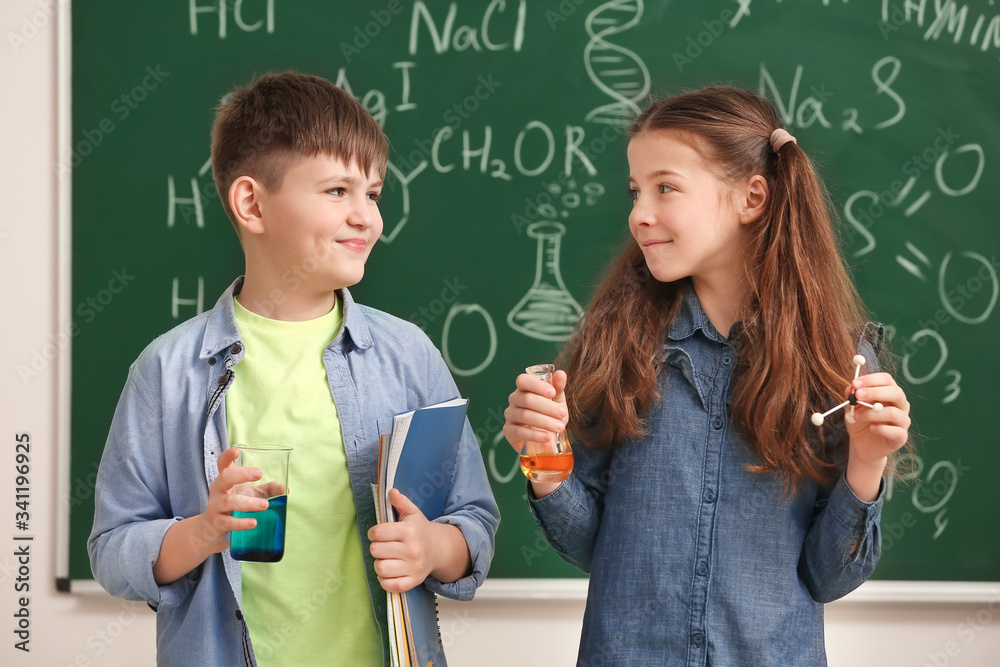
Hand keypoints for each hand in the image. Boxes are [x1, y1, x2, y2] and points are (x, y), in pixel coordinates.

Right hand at [193, 447, 270, 553]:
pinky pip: (228, 522)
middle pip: (225, 477)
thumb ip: (267, 489)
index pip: (223, 464)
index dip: (228, 456)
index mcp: (226, 480)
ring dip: (248, 503)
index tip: (237, 451)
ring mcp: (216, 506)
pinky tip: (253, 523)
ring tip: (265, 505)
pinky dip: (241, 523)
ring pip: (230, 501)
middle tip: (259, 473)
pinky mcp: (218, 523)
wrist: (211, 530)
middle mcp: (219, 490)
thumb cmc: (234, 506)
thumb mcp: (251, 495)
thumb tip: (283, 488)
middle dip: (241, 474)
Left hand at [368, 489, 439, 592]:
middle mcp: (412, 550)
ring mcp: (413, 567)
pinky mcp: (413, 581)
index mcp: (409, 531)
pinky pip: (390, 585)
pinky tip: (389, 571)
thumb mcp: (412, 513)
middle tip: (383, 546)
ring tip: (386, 558)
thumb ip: (400, 502)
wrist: (439, 548)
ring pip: (380, 568)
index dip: (373, 532)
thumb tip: (391, 491)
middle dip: (376, 547)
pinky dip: (385, 580)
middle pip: (376, 550)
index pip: (377, 533)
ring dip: (379, 563)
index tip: (378, 533)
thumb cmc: (419, 529)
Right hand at [502, 369, 568, 454]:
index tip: (552, 392)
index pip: (523, 381)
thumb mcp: (557, 401)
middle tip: (562, 413)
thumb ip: (558, 387)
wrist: (546, 437)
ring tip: (560, 427)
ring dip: (545, 422)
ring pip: (524, 416)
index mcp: (524, 388)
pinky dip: (535, 435)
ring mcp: (510, 415)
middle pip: (526, 399)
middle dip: (547, 407)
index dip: (537, 385)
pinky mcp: (508, 431)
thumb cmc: (550, 414)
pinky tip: (547, 437)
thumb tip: (561, 374)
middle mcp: (514, 399)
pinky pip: (519, 432)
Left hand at [844, 372, 910, 500]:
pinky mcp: (901, 437)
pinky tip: (871, 428)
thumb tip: (851, 387)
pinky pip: (896, 431)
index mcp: (889, 393)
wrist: (861, 445)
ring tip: (856, 417)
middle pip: (896, 393)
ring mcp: (903, 421)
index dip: (871, 380)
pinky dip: (881, 429)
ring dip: (871, 413)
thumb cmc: (859, 422)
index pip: (887, 380)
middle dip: (875, 392)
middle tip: (857, 395)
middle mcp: (900, 405)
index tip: (855, 383)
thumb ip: (853, 396)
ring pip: (893, 412)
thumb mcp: (852, 407)